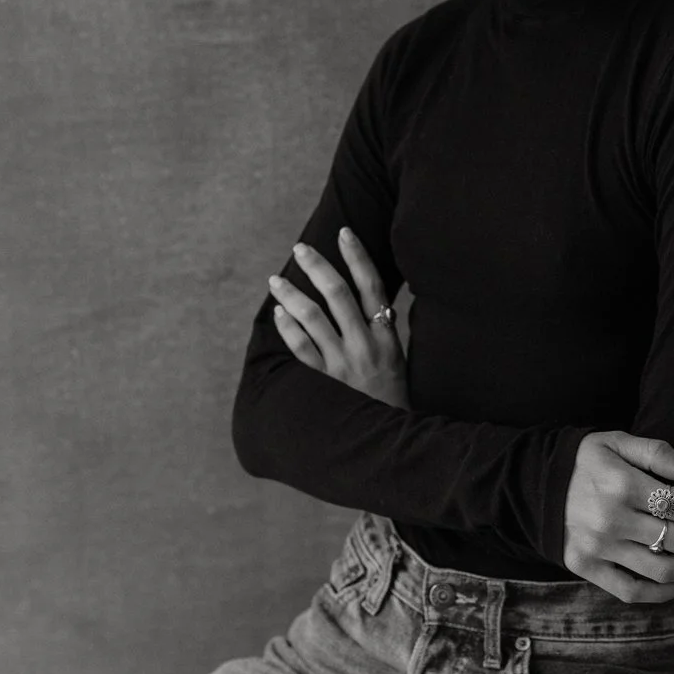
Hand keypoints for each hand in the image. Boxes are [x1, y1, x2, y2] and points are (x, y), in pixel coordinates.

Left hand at [267, 229, 410, 408]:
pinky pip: (301, 349)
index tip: (343, 232)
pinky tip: (279, 314)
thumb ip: (383, 330)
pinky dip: (288, 328)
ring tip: (275, 280)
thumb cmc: (392, 397)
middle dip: (317, 266)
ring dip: (292, 294)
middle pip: (338, 294)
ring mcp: (342, 363)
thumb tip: (375, 301)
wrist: (388, 441)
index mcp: (386, 336)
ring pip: (313, 317)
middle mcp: (364, 345)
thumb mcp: (397, 359)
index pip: (372, 286)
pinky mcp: (323, 382)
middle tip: (300, 248)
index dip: (357, 256)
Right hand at [562, 431, 673, 602]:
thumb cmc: (585, 460)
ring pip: (664, 569)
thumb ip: (658, 453)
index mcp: (621, 484)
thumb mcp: (617, 441)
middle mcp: (610, 519)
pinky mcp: (586, 567)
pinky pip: (633, 591)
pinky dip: (664, 593)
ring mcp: (597, 547)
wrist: (534, 483)